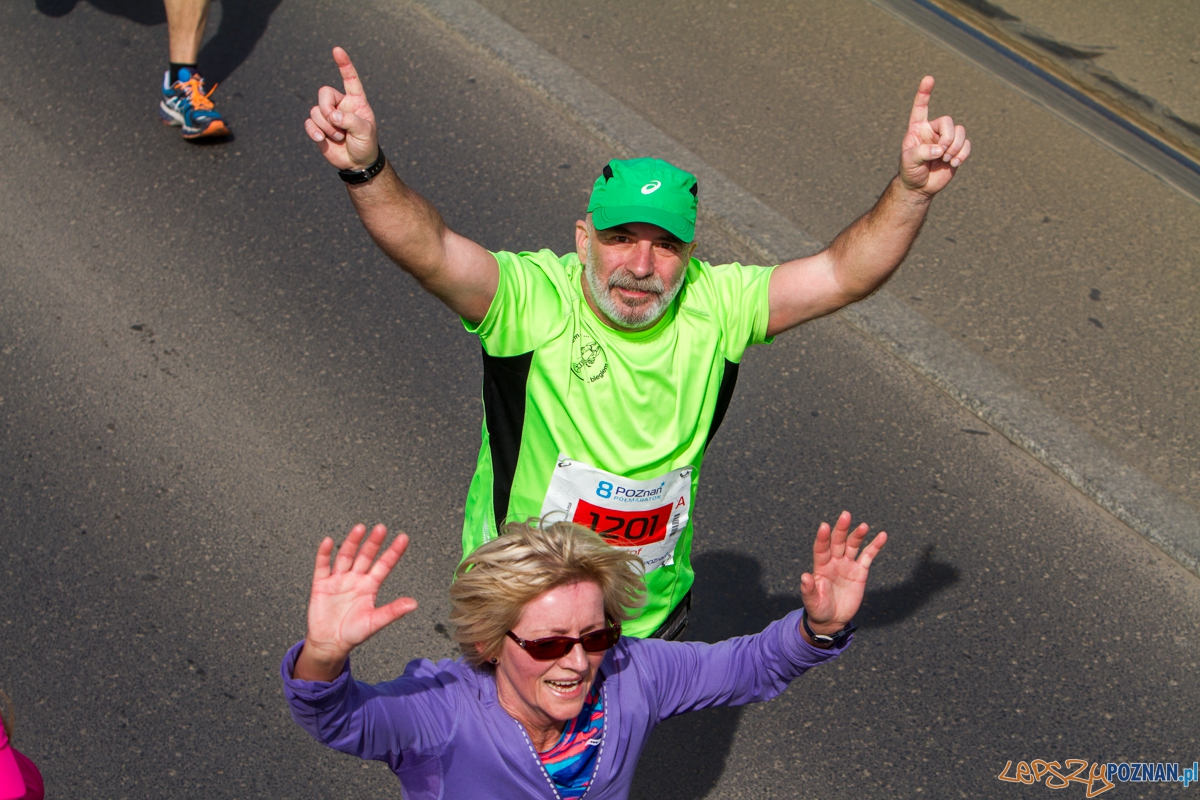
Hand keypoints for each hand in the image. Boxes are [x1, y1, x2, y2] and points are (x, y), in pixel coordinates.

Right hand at [293, 524, 417, 680]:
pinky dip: (324, 554)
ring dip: (352, 543)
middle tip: (381, 528)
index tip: (404, 538)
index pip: (384, 565)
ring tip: (360, 529)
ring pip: (346, 557)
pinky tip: (329, 542)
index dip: (393, 552)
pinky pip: (322, 566)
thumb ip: (392, 611)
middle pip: (365, 556)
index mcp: (370, 586)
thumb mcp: (375, 622)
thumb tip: (414, 604)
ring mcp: (338, 580)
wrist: (329, 643)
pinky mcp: (321, 585)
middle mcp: (355, 579)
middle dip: (373, 543)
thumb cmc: (354, 633)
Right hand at [304, 47, 379, 170]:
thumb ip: (351, 121)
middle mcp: (340, 105)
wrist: (357, 163)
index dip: (344, 64)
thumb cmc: (366, 144)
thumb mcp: (365, 132)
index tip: (337, 50)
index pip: (350, 79)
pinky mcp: (318, 128)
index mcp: (355, 101)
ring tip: (339, 137)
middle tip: (336, 124)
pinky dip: (314, 131)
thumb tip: (333, 116)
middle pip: (324, 93)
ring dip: (326, 127)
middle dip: (327, 109)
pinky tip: (321, 139)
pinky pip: (309, 123)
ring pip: (316, 111)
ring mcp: (328, 116)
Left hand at [800, 511, 886, 635]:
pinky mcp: (860, 572)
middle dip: (841, 529)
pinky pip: (868, 556)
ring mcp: (847, 565)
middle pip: (838, 542)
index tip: (824, 526)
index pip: (821, 549)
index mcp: (820, 567)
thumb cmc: (819, 609)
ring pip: (853, 545)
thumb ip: (808, 589)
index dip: (822, 538)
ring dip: (857, 535)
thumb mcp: (812, 602)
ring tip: (863, 526)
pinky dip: (875, 546)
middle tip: (845, 515)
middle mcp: (834, 562)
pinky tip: (882, 535)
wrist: (833, 619)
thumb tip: (804, 576)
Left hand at [898, 76, 970, 196]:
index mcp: (917, 128)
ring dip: (956, 147)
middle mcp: (933, 130)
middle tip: (940, 153)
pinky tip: (953, 163)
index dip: (924, 93)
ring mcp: (946, 139)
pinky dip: (963, 154)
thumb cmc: (910, 171)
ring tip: (946, 159)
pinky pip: (967, 145)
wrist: (920, 187)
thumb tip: (940, 149)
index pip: (921, 107)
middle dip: (947, 138)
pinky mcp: (956, 150)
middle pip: (948, 122)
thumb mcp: (909, 161)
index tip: (928, 78)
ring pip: (960, 132)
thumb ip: (922, 152)